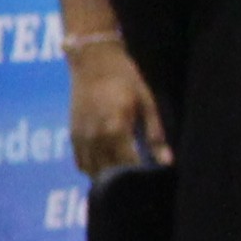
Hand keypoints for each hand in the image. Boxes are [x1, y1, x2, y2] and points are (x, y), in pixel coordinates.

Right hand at [67, 40, 164, 179]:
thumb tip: (167, 163)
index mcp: (115, 129)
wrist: (92, 60)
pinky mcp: (73, 133)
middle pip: (109, 172)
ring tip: (123, 178)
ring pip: (92, 171)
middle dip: (124, 180)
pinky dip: (92, 169)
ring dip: (107, 177)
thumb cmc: (124, 78)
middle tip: (138, 180)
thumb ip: (155, 135)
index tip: (150, 178)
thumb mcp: (146, 103)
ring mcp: (81, 136)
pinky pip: (80, 163)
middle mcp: (95, 137)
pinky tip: (106, 167)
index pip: (129, 166)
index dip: (140, 175)